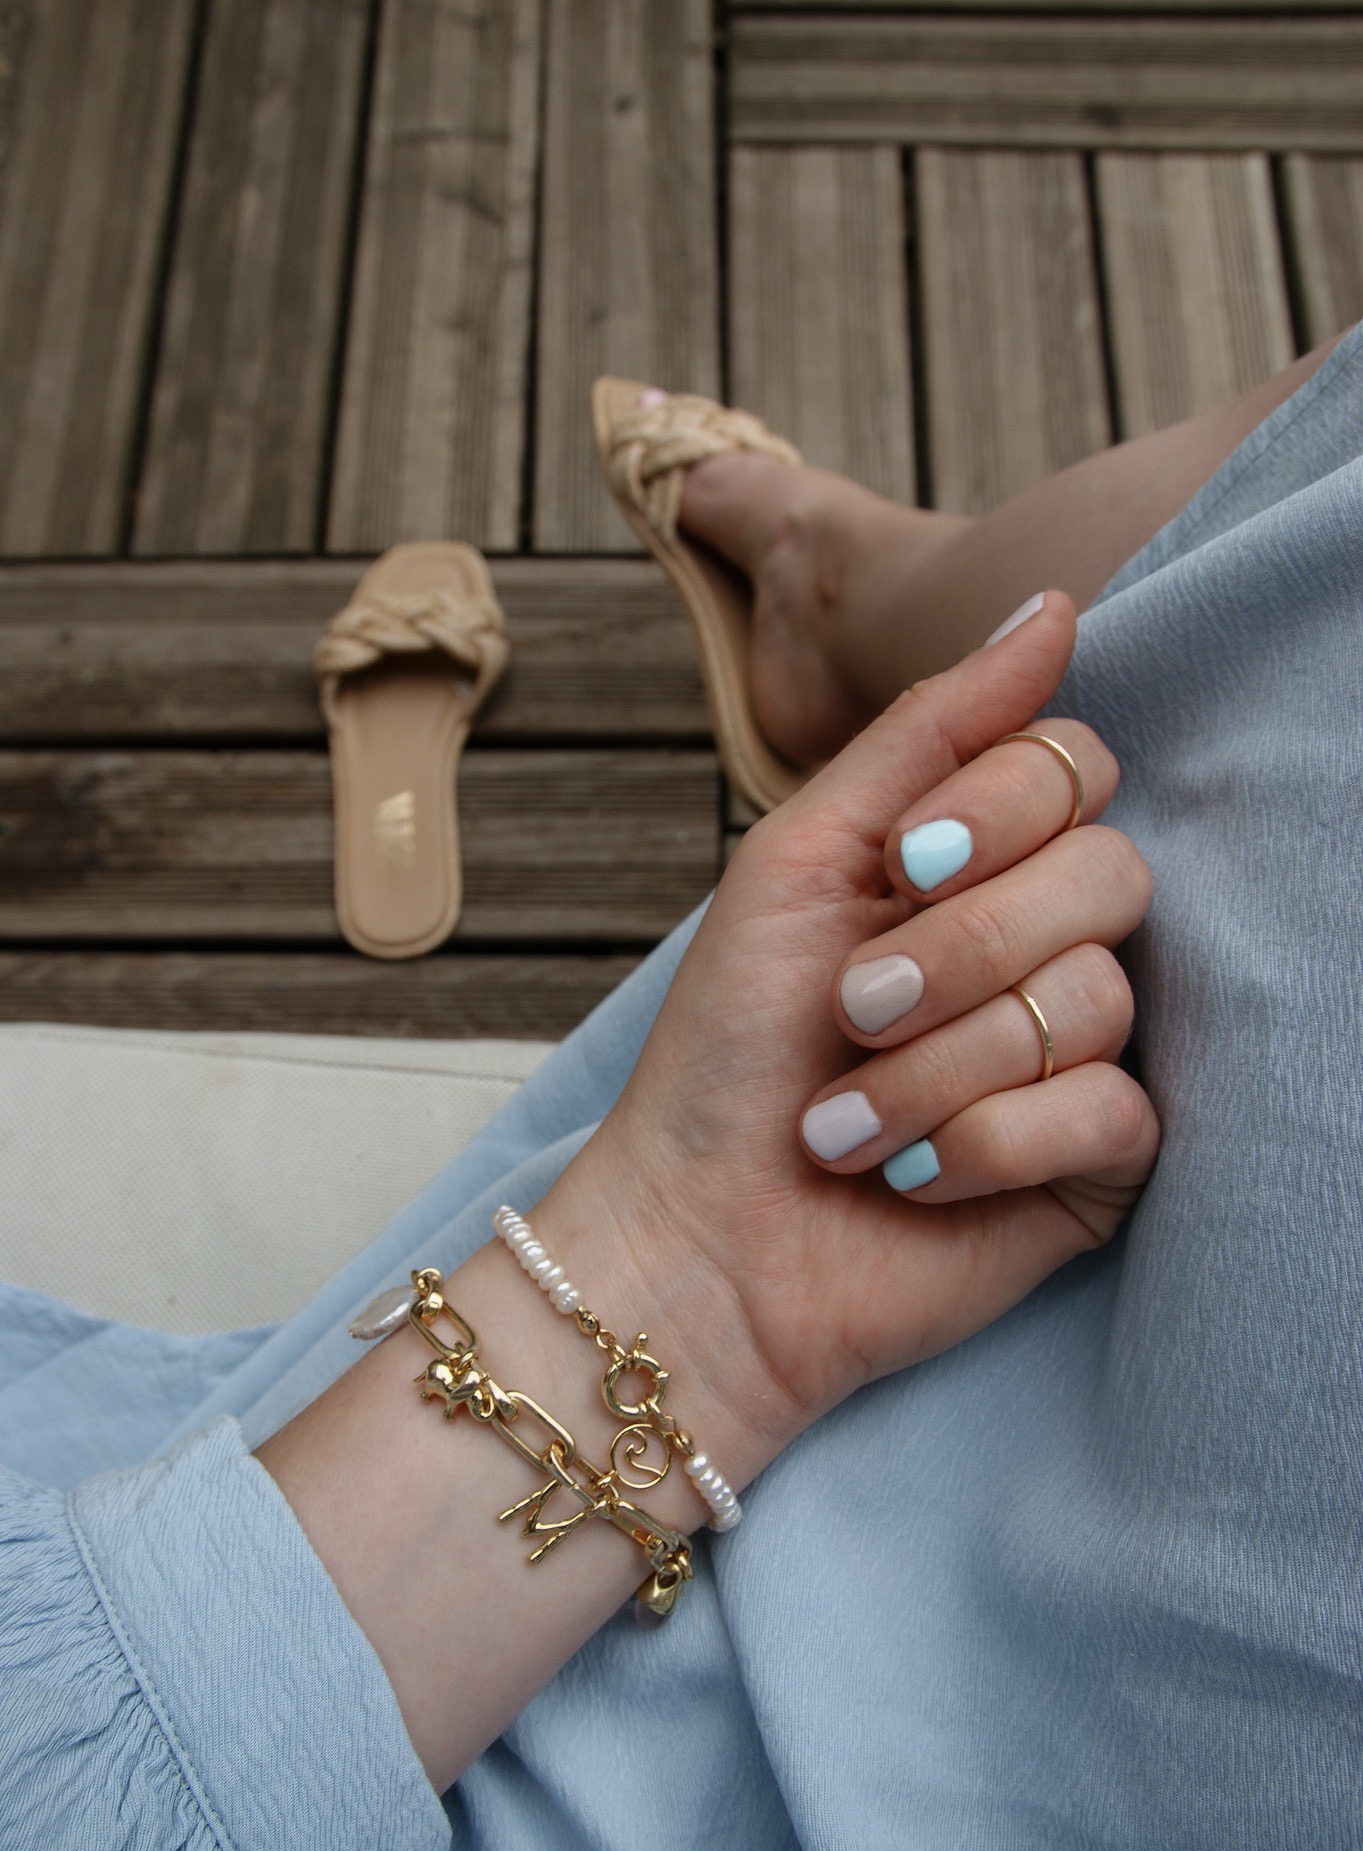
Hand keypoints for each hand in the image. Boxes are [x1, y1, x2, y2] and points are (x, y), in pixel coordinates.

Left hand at [541, 593, 1157, 1477]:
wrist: (703, 1236)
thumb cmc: (730, 1050)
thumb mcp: (800, 860)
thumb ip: (927, 731)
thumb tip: (1053, 606)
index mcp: (977, 859)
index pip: (1076, 768)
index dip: (1001, 811)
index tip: (903, 866)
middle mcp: (1044, 943)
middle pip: (1110, 875)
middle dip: (960, 951)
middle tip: (852, 1012)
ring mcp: (1080, 1055)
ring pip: (1097, 1002)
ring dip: (940, 1067)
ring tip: (850, 1124)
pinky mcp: (1099, 1162)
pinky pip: (1112, 1113)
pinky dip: (989, 1145)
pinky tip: (918, 1180)